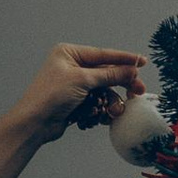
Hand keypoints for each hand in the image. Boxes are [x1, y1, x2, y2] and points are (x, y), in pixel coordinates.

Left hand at [15, 45, 145, 141]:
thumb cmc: (51, 96)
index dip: (124, 59)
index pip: (103, 54)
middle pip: (106, 74)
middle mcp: (72, 67)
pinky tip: (91, 117)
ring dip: (107, 103)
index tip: (142, 62)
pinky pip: (96, 104)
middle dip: (120, 85)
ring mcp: (74, 85)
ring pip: (103, 92)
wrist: (34, 124)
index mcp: (69, 54)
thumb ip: (110, 74)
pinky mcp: (75, 102)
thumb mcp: (83, 80)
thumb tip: (131, 70)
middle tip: (137, 92)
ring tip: (111, 112)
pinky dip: (97, 111)